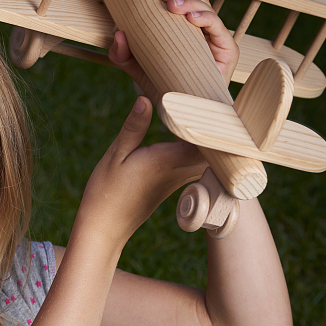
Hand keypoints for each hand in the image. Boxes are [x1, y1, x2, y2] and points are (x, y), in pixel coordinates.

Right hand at [77, 97, 207, 249]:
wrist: (105, 226)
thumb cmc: (106, 191)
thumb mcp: (115, 155)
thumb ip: (134, 127)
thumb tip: (145, 99)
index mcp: (167, 160)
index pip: (203, 138)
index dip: (213, 121)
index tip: (216, 102)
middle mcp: (179, 171)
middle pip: (214, 149)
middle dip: (219, 129)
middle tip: (220, 105)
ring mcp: (178, 180)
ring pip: (207, 158)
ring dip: (210, 140)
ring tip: (209, 117)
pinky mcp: (173, 184)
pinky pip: (196, 164)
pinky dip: (200, 150)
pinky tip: (194, 136)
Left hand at [108, 0, 239, 87]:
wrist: (181, 113)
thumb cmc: (162, 86)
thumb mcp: (137, 68)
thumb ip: (122, 54)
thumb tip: (118, 33)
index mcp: (185, 27)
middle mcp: (203, 29)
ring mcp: (216, 39)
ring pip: (208, 7)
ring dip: (191, 1)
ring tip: (173, 7)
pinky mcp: (228, 51)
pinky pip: (219, 27)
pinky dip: (206, 18)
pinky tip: (192, 18)